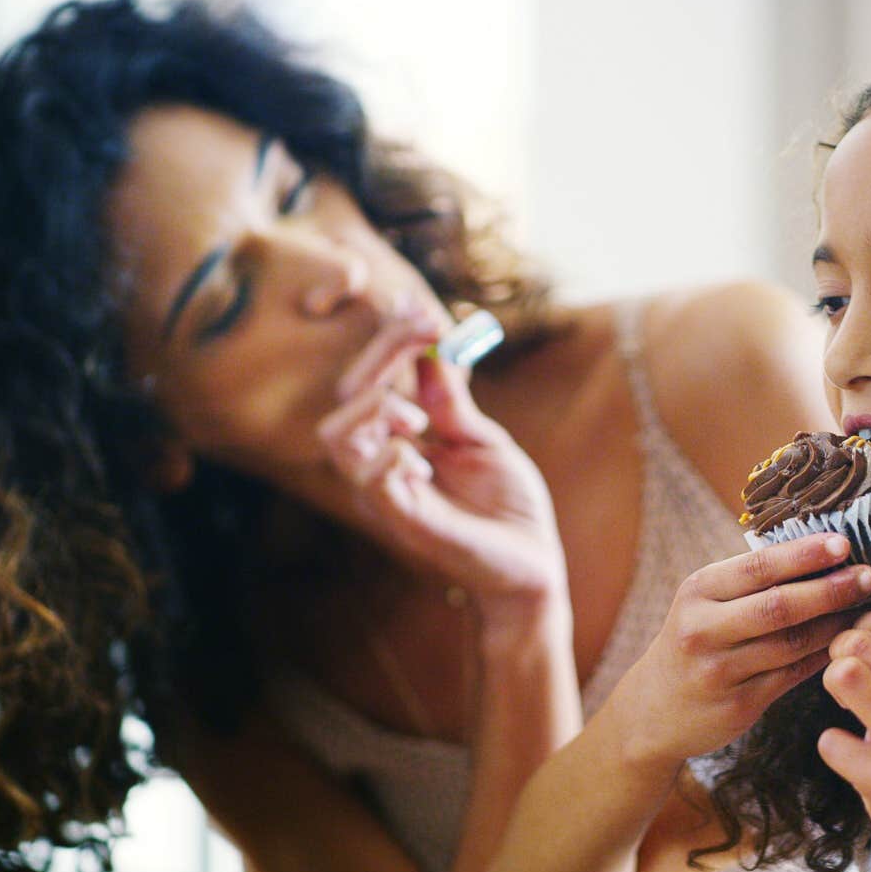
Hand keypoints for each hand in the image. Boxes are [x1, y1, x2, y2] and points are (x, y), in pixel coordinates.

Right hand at [318, 315, 562, 605]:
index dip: (391, 338)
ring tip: (419, 418)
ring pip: (337, 435)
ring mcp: (387, 493)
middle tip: (429, 332)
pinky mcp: (405, 522)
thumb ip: (452, 399)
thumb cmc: (508, 506)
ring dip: (376, 407)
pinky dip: (392, 457)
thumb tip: (434, 345)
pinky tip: (424, 460)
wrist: (532, 563)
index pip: (372, 377)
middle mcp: (383, 462)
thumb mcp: (482, 438)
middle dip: (384, 352)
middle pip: (348, 394)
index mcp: (401, 438)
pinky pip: (372, 482)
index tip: (423, 308)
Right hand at [609, 535, 870, 766]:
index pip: (758, 566)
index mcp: (698, 591)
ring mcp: (720, 671)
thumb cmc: (692, 643)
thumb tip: (822, 555)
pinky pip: (793, 675)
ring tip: (867, 609)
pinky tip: (847, 643)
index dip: (805, 554)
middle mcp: (703, 629)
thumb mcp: (704, 603)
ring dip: (836, 624)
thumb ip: (751, 583)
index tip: (844, 544)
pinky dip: (824, 656)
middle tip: (869, 576)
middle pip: (779, 605)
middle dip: (830, 589)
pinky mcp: (738, 705)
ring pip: (792, 643)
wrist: (652, 711)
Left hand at [816, 611, 870, 871]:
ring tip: (848, 713)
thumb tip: (868, 630)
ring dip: (833, 690)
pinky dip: (834, 748)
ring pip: (843, 675)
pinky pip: (830, 740)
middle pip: (859, 643)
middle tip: (846, 686)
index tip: (860, 656)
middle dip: (839, 658)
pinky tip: (854, 760)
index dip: (860, 632)